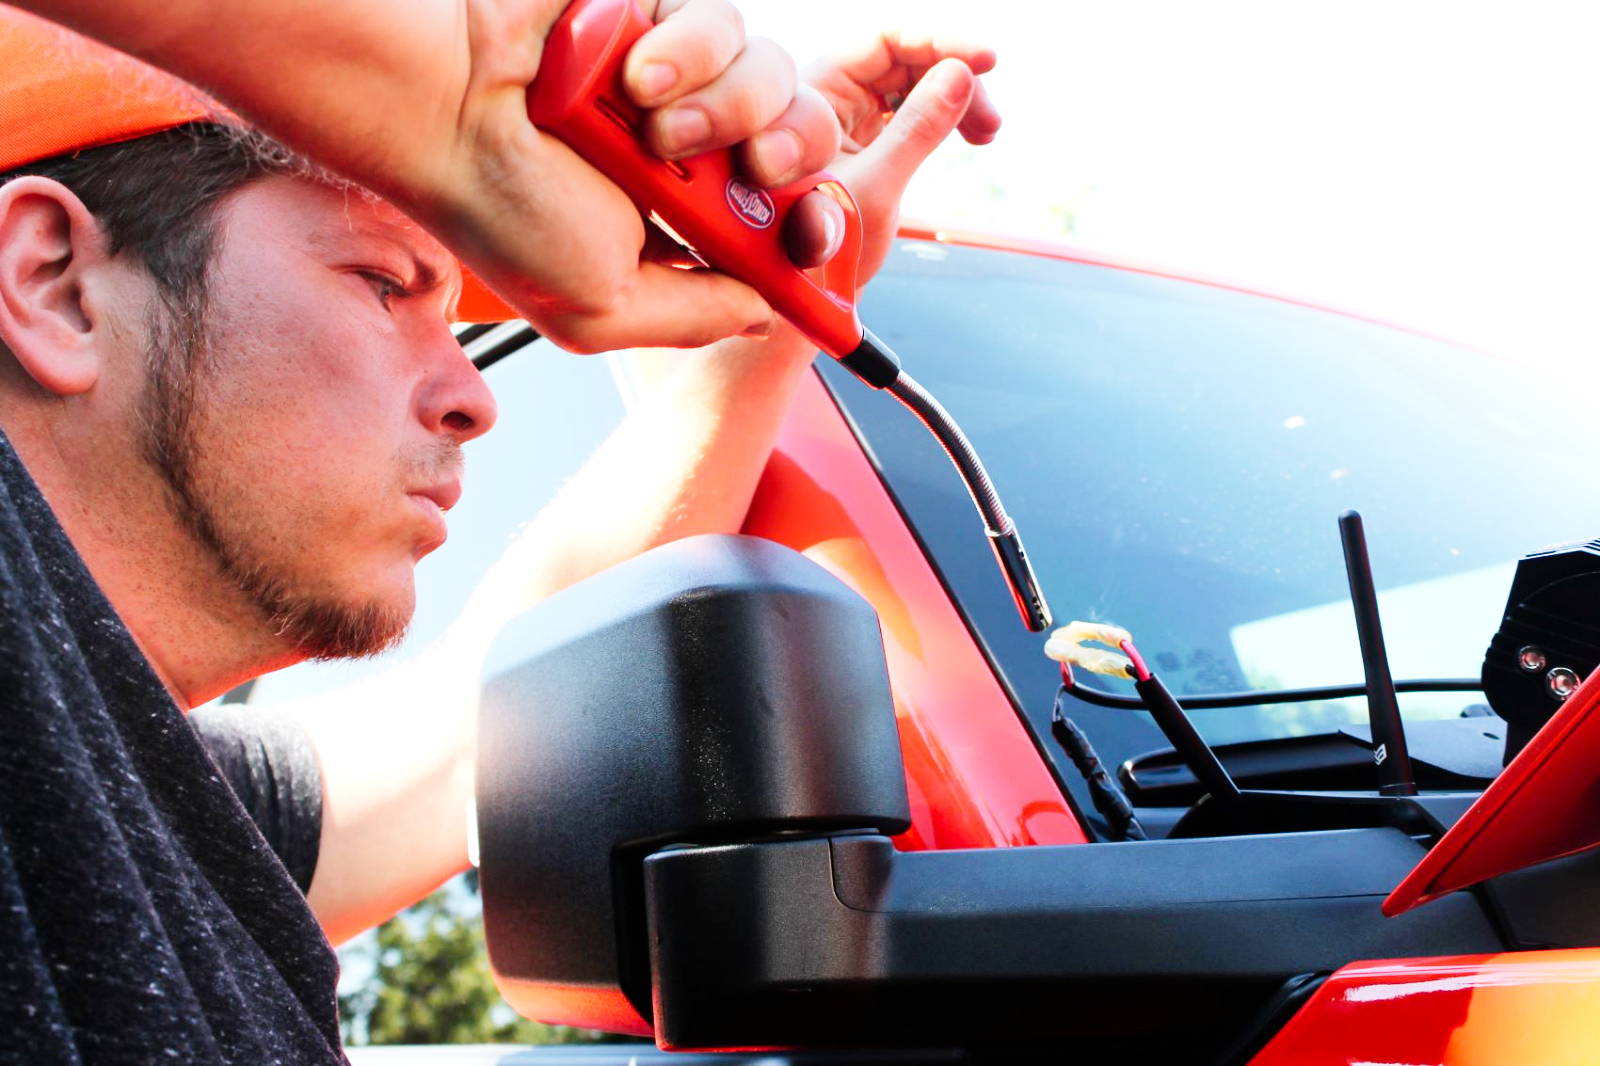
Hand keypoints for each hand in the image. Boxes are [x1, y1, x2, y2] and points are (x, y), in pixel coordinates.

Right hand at [426, 0, 842, 351]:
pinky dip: (692, 51)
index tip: (819, 235)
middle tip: (750, 169)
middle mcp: (689, 151)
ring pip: (775, 80)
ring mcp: (679, 79)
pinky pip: (728, 23)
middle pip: (804, 144)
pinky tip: (636, 75)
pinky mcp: (661, 14)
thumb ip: (696, 316)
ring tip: (655, 126)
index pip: (784, 225)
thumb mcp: (601, 309)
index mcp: (681, 226)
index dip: (816, 229)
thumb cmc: (503, 214)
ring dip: (727, 108)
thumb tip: (769, 313)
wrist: (443, 107)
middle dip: (790, 160)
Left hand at [786, 33, 1000, 286]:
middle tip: (989, 123)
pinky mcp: (866, 140)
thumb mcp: (873, 192)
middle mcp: (828, 98)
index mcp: (812, 98)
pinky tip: (971, 134)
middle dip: (954, 78)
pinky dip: (946, 119)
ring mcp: (848, 118)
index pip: (881, 42)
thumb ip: (915, 132)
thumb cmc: (813, 256)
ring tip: (985, 134)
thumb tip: (961, 75)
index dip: (936, 41)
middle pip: (905, 58)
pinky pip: (913, 109)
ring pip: (915, 82)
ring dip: (958, 99)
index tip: (984, 60)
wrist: (796, 301)